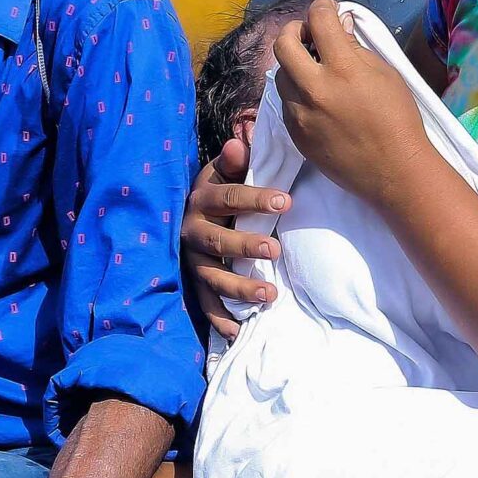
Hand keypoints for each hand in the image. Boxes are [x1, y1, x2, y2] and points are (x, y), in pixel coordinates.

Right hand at [179, 136, 286, 339]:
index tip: (286, 202)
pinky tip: (237, 332)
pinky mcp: (194, 280)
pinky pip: (205, 303)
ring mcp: (192, 258)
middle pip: (217, 240)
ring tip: (269, 295)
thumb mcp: (227, 171)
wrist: (196, 209)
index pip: (229, 197)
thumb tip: (238, 145)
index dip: (256, 199)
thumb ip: (235, 161)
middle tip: (275, 249)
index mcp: (202, 197)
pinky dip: (220, 319)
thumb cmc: (223, 187)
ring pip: (212, 276)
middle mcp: (192, 229)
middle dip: (245, 246)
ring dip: (238, 286)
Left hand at [270, 0, 431, 205]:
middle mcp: (314, 88)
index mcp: (342, 68)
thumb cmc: (398, 119)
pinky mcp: (295, 134)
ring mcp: (300, 113)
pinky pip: (286, 103)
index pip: (319, 21)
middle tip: (310, 36)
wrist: (393, 171)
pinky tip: (316, 100)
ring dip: (294, 65)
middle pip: (282, 43)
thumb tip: (338, 24)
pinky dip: (297, 93)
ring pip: (281, 75)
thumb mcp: (385, 74)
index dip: (322, 7)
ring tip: (314, 70)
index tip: (326, 9)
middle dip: (295, 30)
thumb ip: (355, 47)